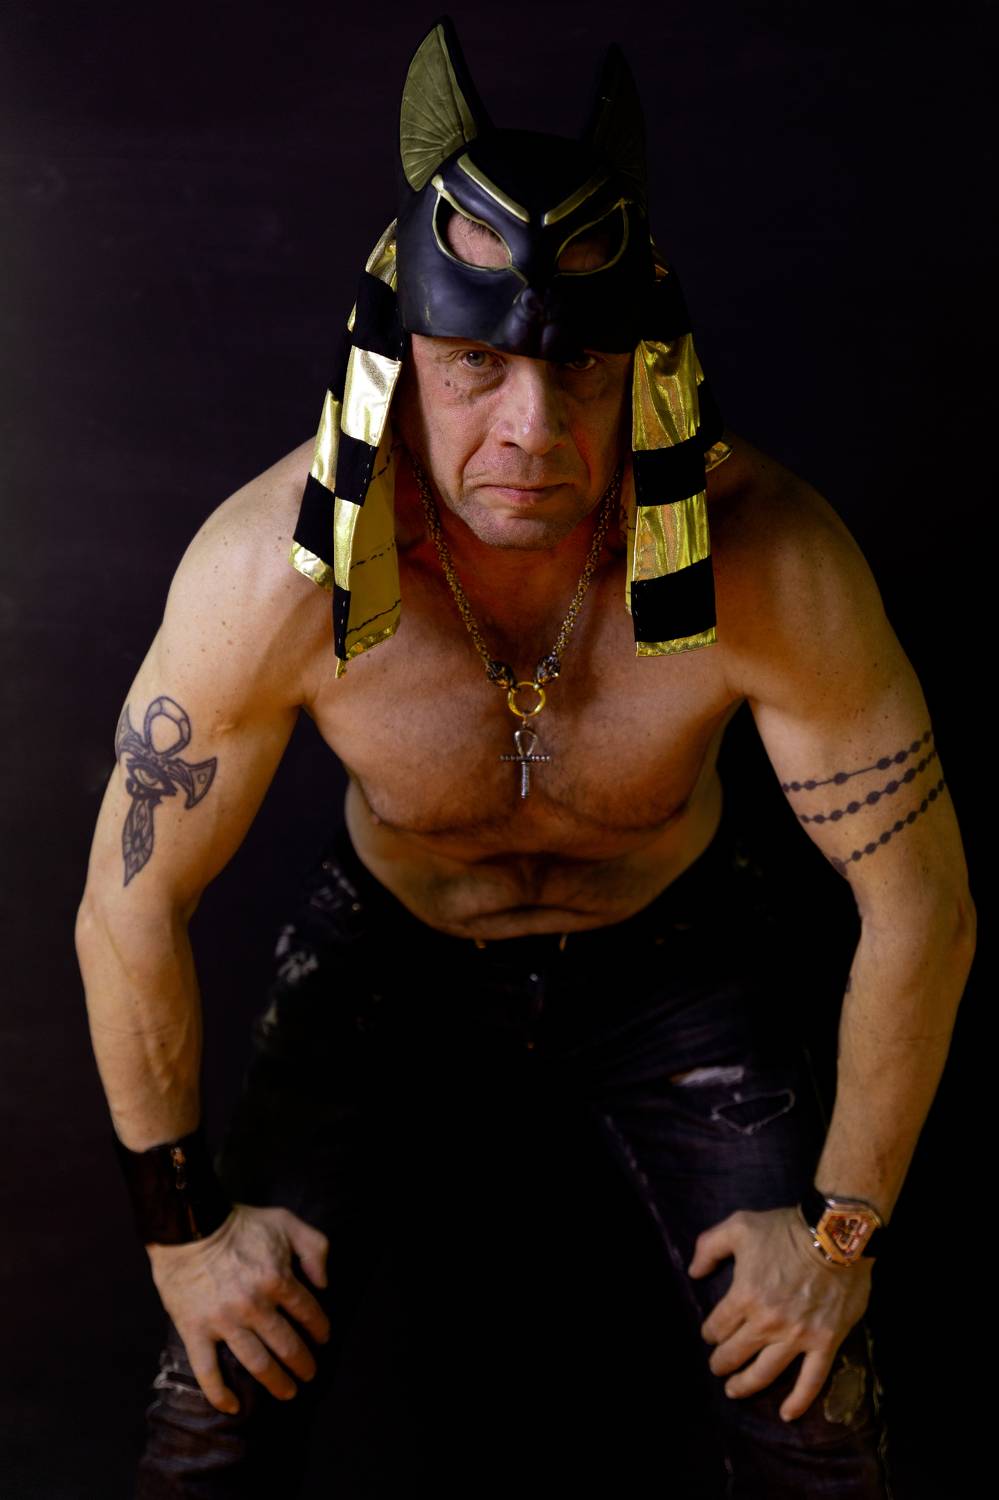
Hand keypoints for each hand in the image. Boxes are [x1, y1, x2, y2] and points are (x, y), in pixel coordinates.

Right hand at [147, 1202, 330, 1413]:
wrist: (186, 1225)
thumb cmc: (238, 1222)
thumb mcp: (285, 1222)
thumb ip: (314, 1247)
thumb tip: (324, 1283)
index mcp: (277, 1279)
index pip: (308, 1313)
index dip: (320, 1329)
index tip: (323, 1339)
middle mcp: (254, 1306)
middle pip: (287, 1345)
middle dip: (303, 1364)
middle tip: (309, 1374)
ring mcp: (223, 1322)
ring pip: (256, 1364)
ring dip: (276, 1382)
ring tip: (287, 1392)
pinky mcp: (194, 1331)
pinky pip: (207, 1372)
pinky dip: (219, 1395)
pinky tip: (232, 1407)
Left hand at [688, 1206, 871, 1420]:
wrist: (836, 1234)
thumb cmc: (785, 1229)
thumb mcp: (739, 1226)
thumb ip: (709, 1247)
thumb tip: (693, 1273)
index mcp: (745, 1296)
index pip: (718, 1326)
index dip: (710, 1332)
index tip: (711, 1334)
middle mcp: (768, 1322)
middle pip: (736, 1353)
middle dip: (722, 1362)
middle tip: (718, 1367)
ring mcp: (798, 1336)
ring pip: (765, 1372)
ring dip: (746, 1384)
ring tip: (734, 1390)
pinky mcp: (825, 1342)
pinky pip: (812, 1380)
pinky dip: (799, 1400)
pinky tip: (787, 1414)